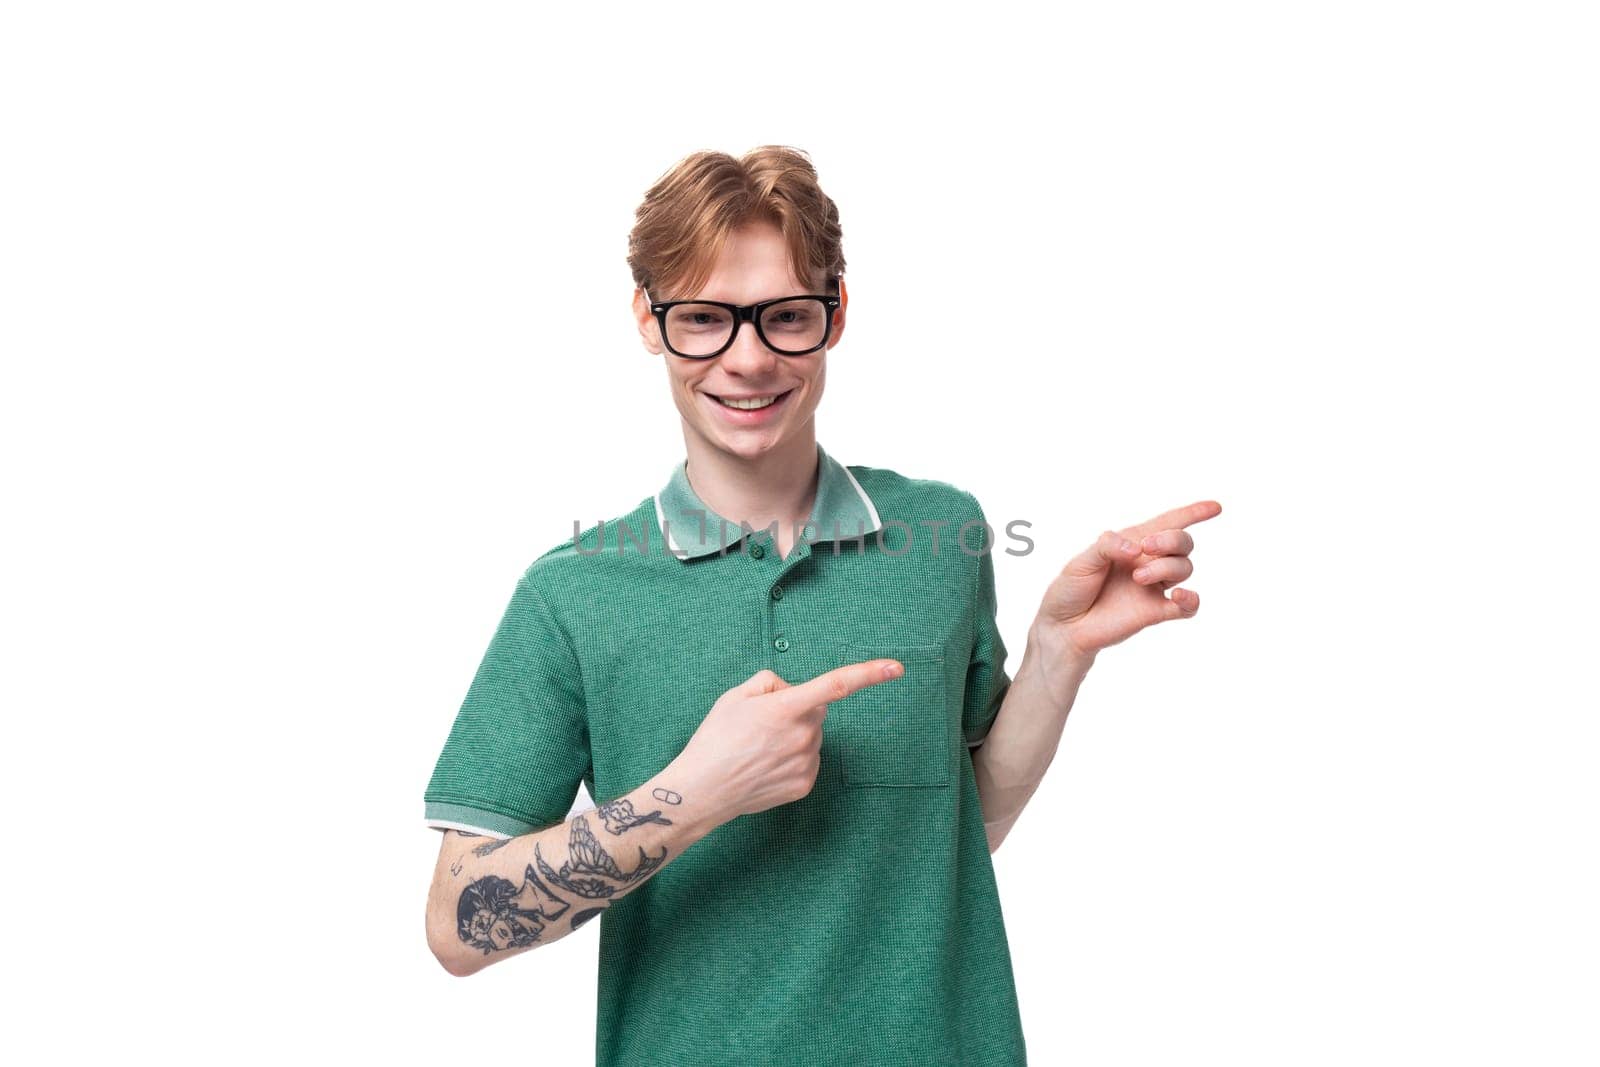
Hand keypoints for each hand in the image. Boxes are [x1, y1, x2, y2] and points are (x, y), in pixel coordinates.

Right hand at [673, 658, 904, 821]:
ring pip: (811, 736)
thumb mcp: (735, 696)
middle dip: (797, 709)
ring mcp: (806, 762)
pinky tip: (765, 766)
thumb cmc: (714, 740)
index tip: (896, 668)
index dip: (869, 674)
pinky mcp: (805, 784)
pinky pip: (807, 760)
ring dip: (793, 736)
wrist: (702, 791)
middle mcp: (803, 735)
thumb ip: (770, 682)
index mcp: (786, 707)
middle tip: (762, 723)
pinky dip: (791, 759)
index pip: (836, 685)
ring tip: (758, 748)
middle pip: (816, 710)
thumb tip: (791, 691)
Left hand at [1035, 500, 1221, 660]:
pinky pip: (1188, 606)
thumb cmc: (1071, 589)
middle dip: (1171, 540)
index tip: (1215, 507)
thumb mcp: (1081, 561)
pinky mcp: (1156, 612)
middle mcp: (1148, 562)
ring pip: (1184, 568)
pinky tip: (1179, 595)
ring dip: (1166, 567)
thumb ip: (1107, 546)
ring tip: (1138, 577)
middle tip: (1146, 549)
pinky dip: (1191, 599)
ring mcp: (1154, 587)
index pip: (1168, 523)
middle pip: (1182, 542)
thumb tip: (1136, 547)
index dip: (1193, 513)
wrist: (1064, 627)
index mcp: (1132, 543)